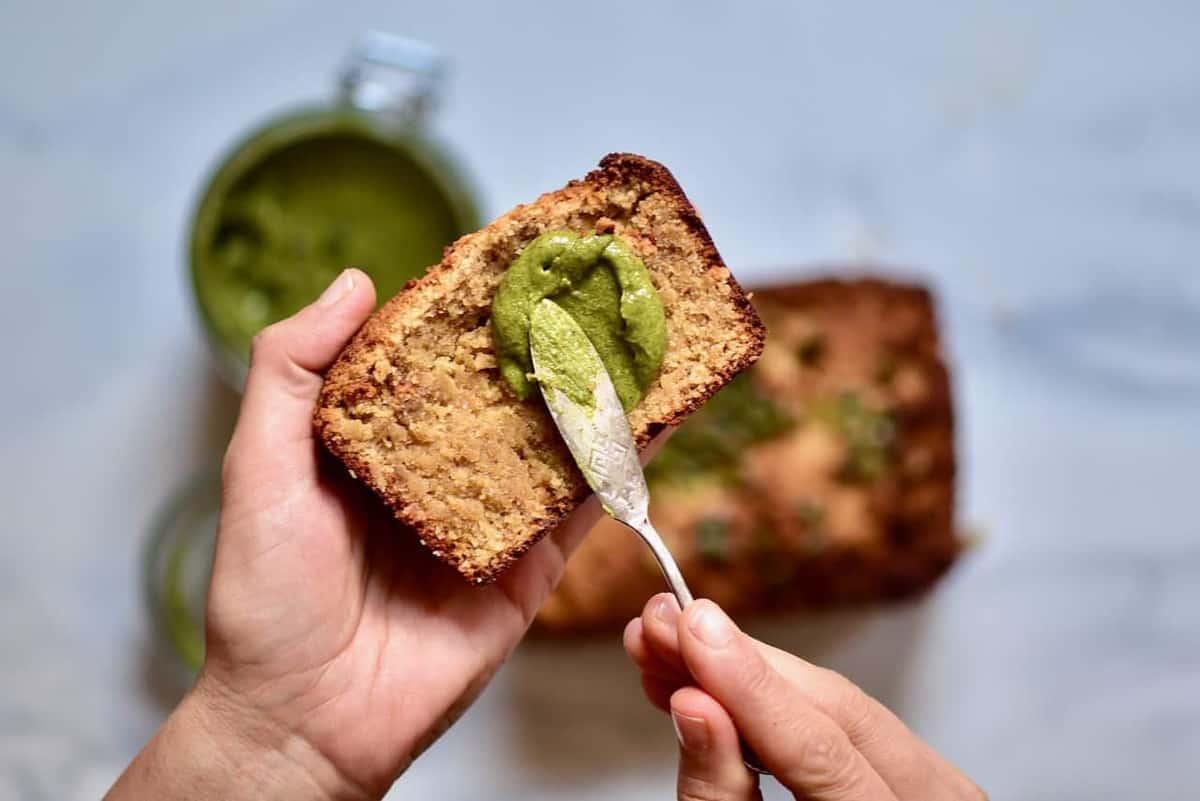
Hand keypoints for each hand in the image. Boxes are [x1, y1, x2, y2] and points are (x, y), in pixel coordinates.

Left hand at [109, 270, 607, 799]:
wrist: (303, 719)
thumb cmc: (265, 599)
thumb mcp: (257, 468)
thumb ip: (290, 372)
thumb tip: (356, 282)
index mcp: (378, 440)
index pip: (439, 355)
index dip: (478, 304)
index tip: (522, 253)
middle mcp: (441, 471)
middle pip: (511, 391)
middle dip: (556, 338)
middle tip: (606, 279)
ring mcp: (492, 519)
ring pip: (558, 441)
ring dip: (603, 390)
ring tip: (647, 331)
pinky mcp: (529, 570)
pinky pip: (582, 511)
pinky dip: (621, 464)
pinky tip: (656, 416)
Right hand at [624, 594, 985, 800]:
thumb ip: (721, 800)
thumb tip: (694, 705)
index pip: (824, 750)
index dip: (750, 684)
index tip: (690, 629)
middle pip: (837, 711)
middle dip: (737, 664)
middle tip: (660, 625)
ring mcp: (938, 792)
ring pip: (839, 707)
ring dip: (746, 674)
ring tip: (667, 647)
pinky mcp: (913, 780)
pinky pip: (842, 726)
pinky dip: (773, 701)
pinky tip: (716, 682)